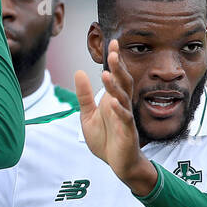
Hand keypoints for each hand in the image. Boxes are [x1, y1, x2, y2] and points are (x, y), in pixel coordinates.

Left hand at [74, 40, 157, 195]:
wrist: (118, 163)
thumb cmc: (106, 140)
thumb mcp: (88, 115)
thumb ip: (84, 95)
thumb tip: (79, 72)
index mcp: (113, 99)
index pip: (117, 75)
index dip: (115, 60)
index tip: (113, 43)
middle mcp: (122, 105)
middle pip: (123, 82)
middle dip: (119, 67)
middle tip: (113, 51)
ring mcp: (125, 118)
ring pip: (123, 98)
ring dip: (116, 86)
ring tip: (107, 74)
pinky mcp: (127, 132)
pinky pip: (124, 119)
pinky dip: (119, 111)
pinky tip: (113, 102)